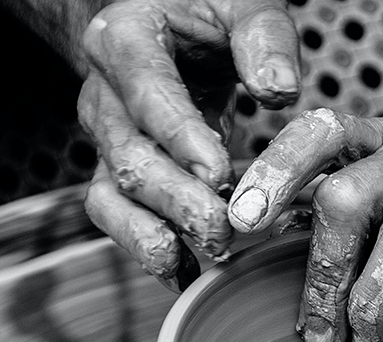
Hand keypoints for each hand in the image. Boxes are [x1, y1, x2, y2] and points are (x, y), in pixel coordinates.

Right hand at [78, 0, 299, 287]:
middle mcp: (103, 93)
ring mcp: (105, 138)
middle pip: (128, 155)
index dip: (179, 136)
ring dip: (154, 234)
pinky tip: (183, 274)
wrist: (170, 20)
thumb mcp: (243, 3)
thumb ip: (265, 38)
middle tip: (224, 229)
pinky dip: (146, 248)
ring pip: (112, 195)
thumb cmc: (210, 11)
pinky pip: (117, 217)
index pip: (146, 91)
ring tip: (201, 259)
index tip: (219, 173)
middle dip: (176, 199)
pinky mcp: (115, 171)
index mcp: (125, 38)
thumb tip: (279, 92)